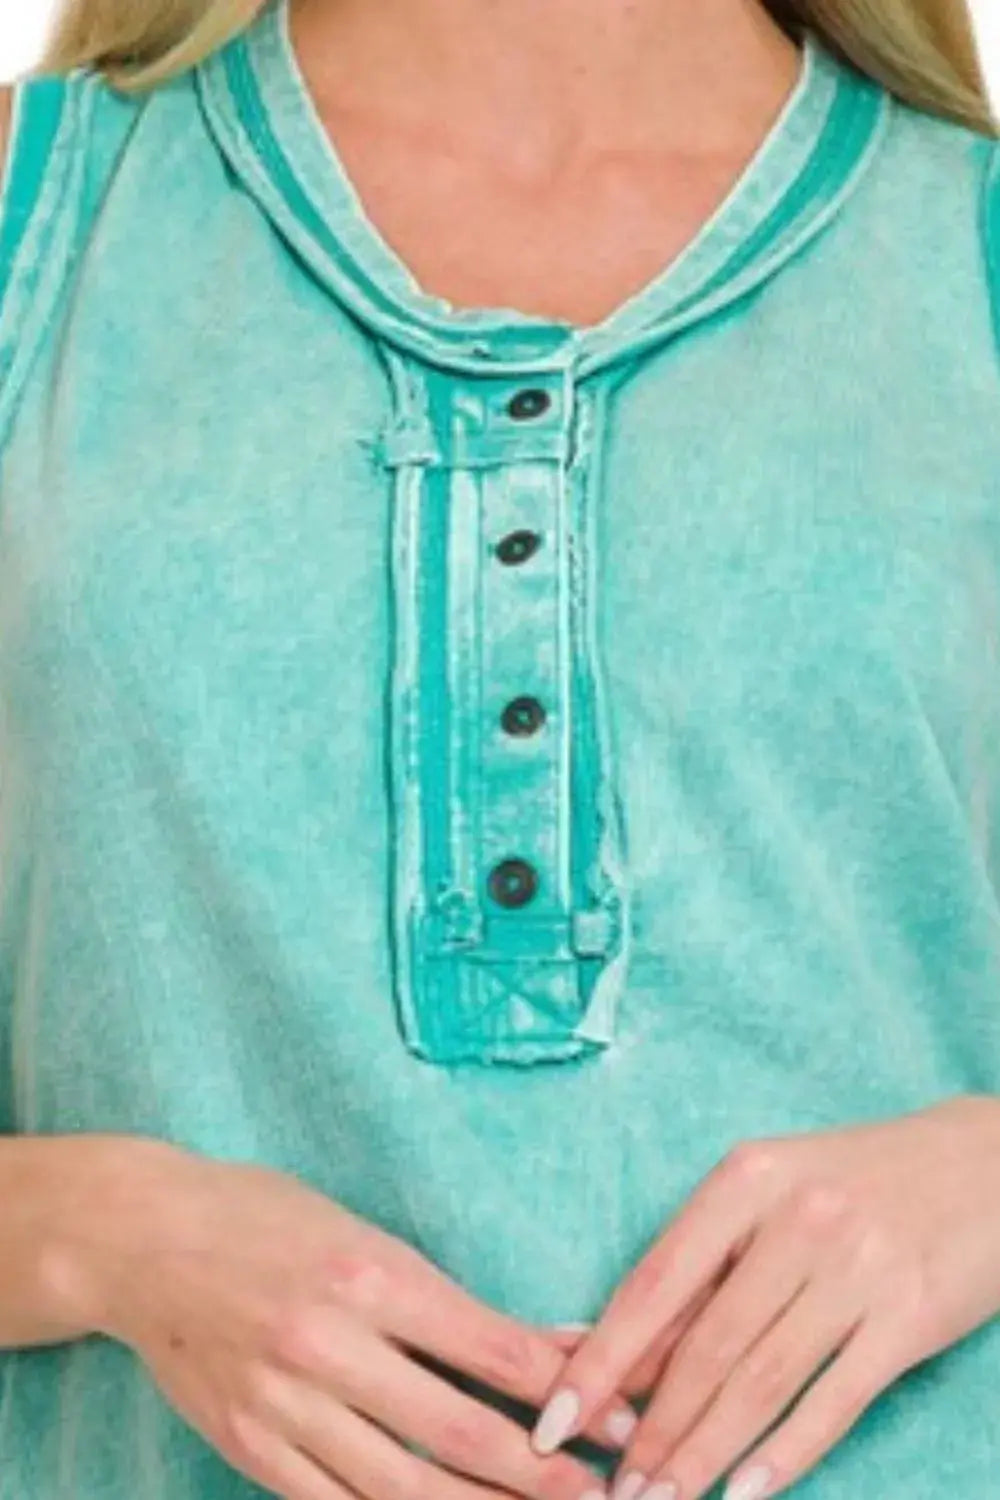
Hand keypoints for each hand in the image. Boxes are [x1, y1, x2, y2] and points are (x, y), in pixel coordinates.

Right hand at [44, 1138, 637, 1499]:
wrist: (141, 1241)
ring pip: (404, 1488)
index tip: (623, 1417)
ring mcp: (286, 1409)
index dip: (565, 1391)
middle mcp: (332, 1346)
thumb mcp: (360, 1231)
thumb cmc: (261, 1216)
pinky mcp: (253, 1450)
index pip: (490, 1346)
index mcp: (369, 1274)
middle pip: (458, 1432)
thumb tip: (538, 1339)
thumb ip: (442, 1297)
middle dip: (543, 1474)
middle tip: (608, 1494)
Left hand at [526, 1094, 999, 1499]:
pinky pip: (836, 1399)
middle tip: (611, 1487)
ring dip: (703, 1453)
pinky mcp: (910, 1317)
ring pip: (761, 1381)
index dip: (600, 1360)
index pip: (655, 1284)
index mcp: (746, 1179)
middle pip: (705, 1346)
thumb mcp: (772, 1191)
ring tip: (661, 1499)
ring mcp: (857, 1269)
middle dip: (650, 1429)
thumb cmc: (855, 1179)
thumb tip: (613, 1342)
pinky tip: (745, 1491)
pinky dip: (786, 1452)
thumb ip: (705, 1264)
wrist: (981, 1162)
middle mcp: (797, 1220)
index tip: (554, 1419)